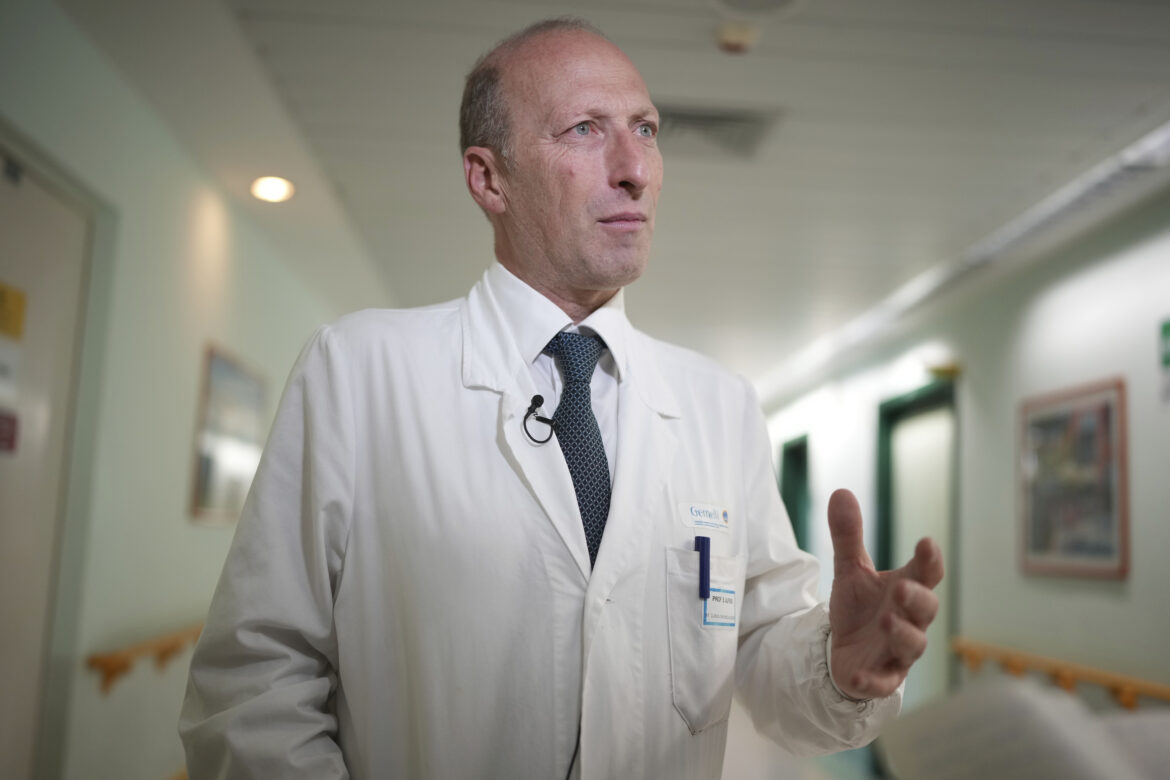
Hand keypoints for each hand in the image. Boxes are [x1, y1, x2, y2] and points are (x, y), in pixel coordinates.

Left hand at [827, 489, 943, 699]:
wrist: (845, 651)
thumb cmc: (860, 608)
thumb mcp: (850, 571)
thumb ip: (848, 536)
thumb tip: (841, 491)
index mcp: (906, 589)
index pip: (925, 573)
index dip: (929, 560)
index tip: (926, 542)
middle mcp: (909, 620)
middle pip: (925, 610)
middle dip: (917, 599)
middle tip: (902, 588)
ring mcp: (898, 651)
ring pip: (912, 645)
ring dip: (902, 634)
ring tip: (885, 621)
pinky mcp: (882, 678)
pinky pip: (883, 683)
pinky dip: (873, 680)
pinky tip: (858, 675)